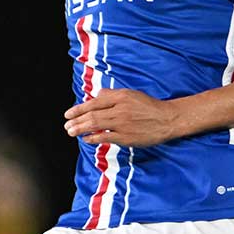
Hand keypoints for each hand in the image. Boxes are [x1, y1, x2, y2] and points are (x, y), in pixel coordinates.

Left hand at [63, 88, 177, 147]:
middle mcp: (120, 109)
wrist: (167, 119)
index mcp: (120, 97)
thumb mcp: (131, 94)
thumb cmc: (149, 106)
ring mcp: (122, 124)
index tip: (68, 114)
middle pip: (92, 115)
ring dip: (81, 129)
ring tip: (71, 132)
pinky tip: (86, 139)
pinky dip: (94, 138)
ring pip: (96, 125)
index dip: (79, 109)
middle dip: (76, 120)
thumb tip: (97, 95)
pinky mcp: (126, 137)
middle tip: (66, 125)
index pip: (94, 102)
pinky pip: (106, 137)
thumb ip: (113, 94)